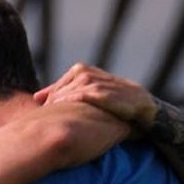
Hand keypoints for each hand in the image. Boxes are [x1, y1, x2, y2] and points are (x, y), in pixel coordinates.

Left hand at [35, 63, 157, 130]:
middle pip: (69, 83)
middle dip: (56, 97)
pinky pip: (90, 95)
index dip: (52, 92)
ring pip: (78, 88)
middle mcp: (94, 74)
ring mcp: (105, 83)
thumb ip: (65, 94)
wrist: (147, 112)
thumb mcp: (88, 98)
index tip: (40, 103)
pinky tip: (67, 110)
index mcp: (86, 71)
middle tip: (44, 111)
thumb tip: (36, 97)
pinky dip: (77, 101)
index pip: (64, 80)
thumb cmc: (114, 106)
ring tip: (53, 112)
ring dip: (64, 99)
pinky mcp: (112, 94)